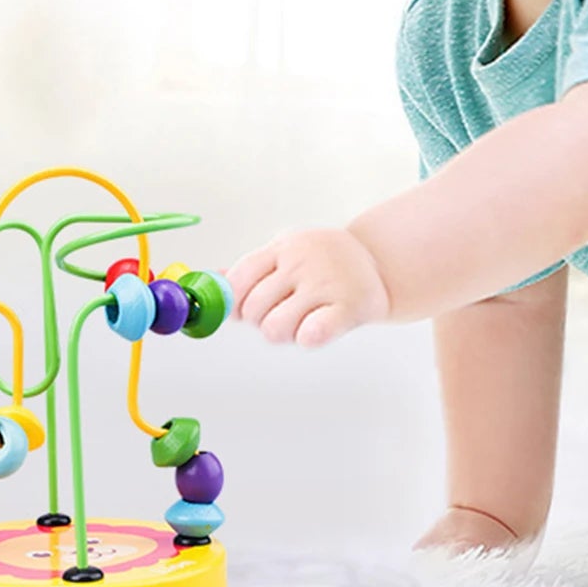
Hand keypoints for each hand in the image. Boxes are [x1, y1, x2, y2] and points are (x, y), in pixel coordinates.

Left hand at [227, 228, 389, 345]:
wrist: (380, 263)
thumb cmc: (324, 262)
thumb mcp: (285, 253)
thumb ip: (249, 270)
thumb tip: (208, 279)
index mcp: (282, 248)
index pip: (238, 279)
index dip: (235, 301)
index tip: (244, 308)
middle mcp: (301, 263)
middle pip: (252, 309)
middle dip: (260, 320)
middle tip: (283, 313)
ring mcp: (324, 284)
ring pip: (275, 328)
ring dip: (283, 333)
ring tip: (301, 322)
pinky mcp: (348, 307)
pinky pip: (312, 334)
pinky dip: (307, 338)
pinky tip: (315, 330)